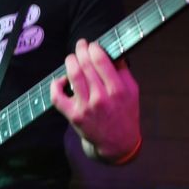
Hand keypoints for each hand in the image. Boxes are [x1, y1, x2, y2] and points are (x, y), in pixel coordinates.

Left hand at [50, 39, 140, 160]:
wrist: (117, 142)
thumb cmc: (125, 113)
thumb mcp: (132, 91)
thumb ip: (123, 71)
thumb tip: (112, 51)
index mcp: (118, 90)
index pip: (100, 60)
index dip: (93, 48)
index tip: (92, 45)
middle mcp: (101, 98)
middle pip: (85, 65)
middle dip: (80, 50)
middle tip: (80, 45)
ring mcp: (86, 107)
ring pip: (73, 76)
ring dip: (70, 62)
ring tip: (72, 58)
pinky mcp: (74, 116)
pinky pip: (57, 97)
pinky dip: (56, 84)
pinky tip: (61, 80)